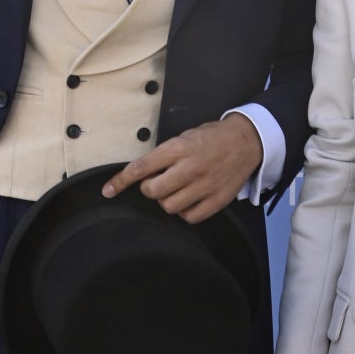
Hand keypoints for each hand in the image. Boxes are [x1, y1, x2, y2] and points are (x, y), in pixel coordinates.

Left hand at [102, 115, 262, 222]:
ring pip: (169, 206)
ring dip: (167, 200)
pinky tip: (189, 200)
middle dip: (149, 189)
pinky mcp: (217, 200)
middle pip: (152, 191)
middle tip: (158, 182)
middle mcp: (190, 168)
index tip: (108, 190)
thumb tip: (142, 173)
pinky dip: (184, 211)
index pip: (141, 168)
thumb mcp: (184, 136)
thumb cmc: (212, 138)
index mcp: (179, 148)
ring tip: (176, 190)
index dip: (120, 181)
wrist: (247, 141)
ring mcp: (204, 186)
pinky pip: (189, 217)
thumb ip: (164, 155)